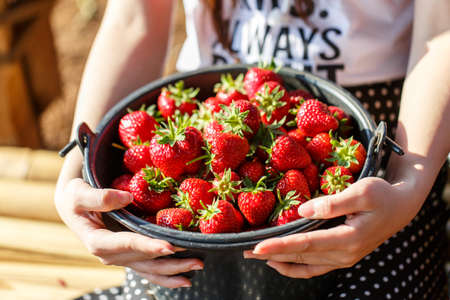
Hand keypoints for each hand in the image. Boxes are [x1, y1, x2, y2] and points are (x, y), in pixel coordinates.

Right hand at [55, 178, 202, 287]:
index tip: (169, 246)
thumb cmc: (75, 196)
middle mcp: (110, 255)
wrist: (72, 206)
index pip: (127, 244)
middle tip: (197, 259)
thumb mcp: (79, 193)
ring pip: (149, 269)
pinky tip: (183, 278)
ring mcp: (120, 257)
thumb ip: (100, 197)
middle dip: (171, 262)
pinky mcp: (127, 255)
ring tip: (196, 268)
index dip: (148, 245)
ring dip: (173, 272)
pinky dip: (165, 275)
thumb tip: (127, 198)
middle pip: (144, 261)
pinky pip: (147, 269)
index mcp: (97, 241)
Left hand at [243, 176, 420, 278]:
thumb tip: (302, 211)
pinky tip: (279, 263)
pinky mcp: (341, 256)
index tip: (257, 247)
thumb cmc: (382, 195)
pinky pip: (313, 268)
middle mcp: (344, 254)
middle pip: (300, 257)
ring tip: (255, 256)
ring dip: (279, 261)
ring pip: (304, 265)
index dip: (280, 246)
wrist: (401, 206)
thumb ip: (332, 203)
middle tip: (245, 251)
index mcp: (348, 239)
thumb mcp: (362, 192)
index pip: (306, 244)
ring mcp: (343, 258)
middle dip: (272, 254)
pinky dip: (294, 268)